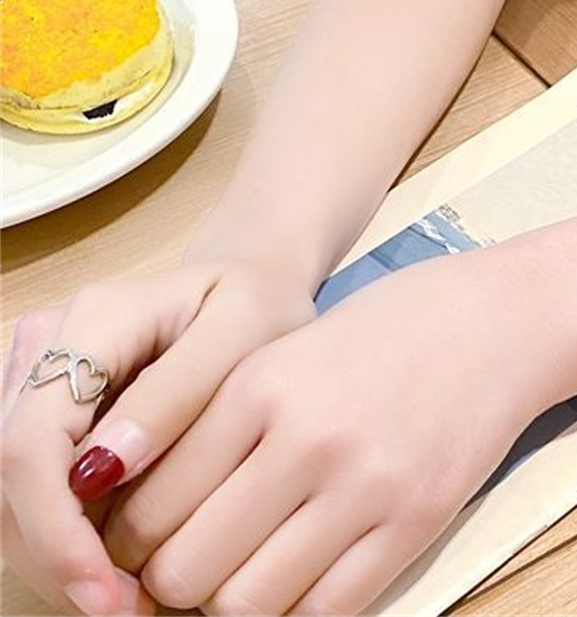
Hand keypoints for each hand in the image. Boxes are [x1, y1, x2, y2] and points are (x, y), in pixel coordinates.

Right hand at [1, 258, 317, 616]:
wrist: (249, 286)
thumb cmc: (257, 306)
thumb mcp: (247, 329)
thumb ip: (179, 389)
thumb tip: (102, 469)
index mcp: (94, 319)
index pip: (32, 442)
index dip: (54, 529)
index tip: (106, 590)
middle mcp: (43, 348)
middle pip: (10, 480)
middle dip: (58, 559)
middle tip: (128, 610)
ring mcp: (32, 380)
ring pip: (10, 496)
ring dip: (59, 559)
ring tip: (131, 599)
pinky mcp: (40, 414)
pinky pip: (32, 492)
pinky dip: (67, 540)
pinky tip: (119, 570)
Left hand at [100, 246, 570, 615]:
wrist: (505, 317)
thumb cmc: (394, 326)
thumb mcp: (290, 347)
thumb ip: (221, 421)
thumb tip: (147, 511)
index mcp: (262, 384)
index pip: (150, 507)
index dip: (131, 542)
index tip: (146, 542)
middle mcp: (307, 437)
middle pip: (186, 570)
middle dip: (172, 582)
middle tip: (192, 564)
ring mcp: (366, 485)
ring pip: (246, 604)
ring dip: (233, 602)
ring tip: (248, 570)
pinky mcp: (415, 520)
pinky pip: (325, 611)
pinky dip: (298, 610)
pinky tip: (302, 576)